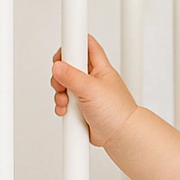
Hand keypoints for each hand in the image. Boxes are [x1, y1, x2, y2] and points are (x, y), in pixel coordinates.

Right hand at [51, 34, 137, 148]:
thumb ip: (73, 77)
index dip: (73, 43)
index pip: (86, 45)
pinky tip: (66, 111)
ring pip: (63, 84)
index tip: (63, 50)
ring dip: (60, 92)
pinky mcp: (80, 106)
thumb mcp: (92, 90)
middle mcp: (92, 78)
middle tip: (63, 83)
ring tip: (66, 100)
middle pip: (68, 64)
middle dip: (60, 73)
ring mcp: (85, 92)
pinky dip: (61, 105)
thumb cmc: (117, 112)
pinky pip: (64, 100)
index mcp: (100, 68)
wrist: (121, 137)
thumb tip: (58, 66)